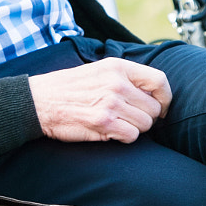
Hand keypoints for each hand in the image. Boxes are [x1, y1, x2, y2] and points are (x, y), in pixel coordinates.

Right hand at [29, 59, 171, 143]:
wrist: (40, 101)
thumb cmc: (70, 88)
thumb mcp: (99, 70)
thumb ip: (126, 77)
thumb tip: (154, 93)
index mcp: (118, 67)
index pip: (160, 80)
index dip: (165, 98)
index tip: (161, 107)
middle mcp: (117, 83)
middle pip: (154, 108)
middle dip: (146, 118)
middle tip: (129, 119)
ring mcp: (111, 103)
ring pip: (145, 124)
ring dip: (134, 129)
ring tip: (117, 124)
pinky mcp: (104, 122)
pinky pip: (132, 136)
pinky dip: (124, 138)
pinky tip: (110, 131)